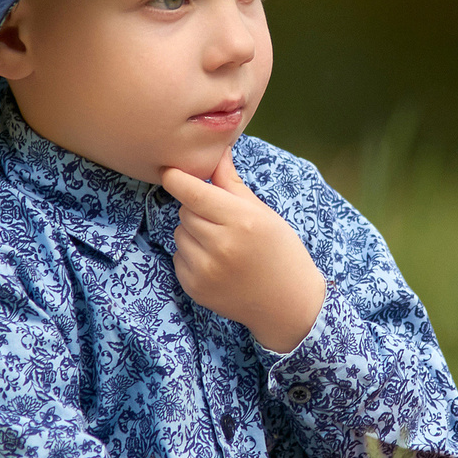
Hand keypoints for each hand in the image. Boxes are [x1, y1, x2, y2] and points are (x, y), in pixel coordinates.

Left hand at [159, 149, 327, 352]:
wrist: (288, 305)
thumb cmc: (280, 252)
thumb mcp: (263, 213)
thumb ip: (232, 184)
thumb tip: (216, 152)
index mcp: (241, 221)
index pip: (193, 192)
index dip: (177, 178)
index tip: (169, 170)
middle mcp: (221, 246)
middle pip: (185, 211)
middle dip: (198, 209)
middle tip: (222, 221)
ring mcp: (206, 271)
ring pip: (180, 233)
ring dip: (193, 233)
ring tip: (222, 244)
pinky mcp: (195, 288)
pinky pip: (179, 257)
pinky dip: (191, 256)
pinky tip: (217, 263)